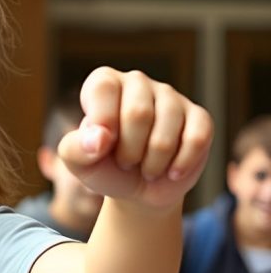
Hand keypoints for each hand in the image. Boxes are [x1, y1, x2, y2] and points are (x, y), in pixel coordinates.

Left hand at [58, 67, 212, 209]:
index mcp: (105, 85)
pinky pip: (196, 138)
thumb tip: (100, 138)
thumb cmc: (105, 168)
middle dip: (128, 151)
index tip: (100, 149)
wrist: (137, 189)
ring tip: (146, 169)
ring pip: (167, 129)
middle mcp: (138, 83)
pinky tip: (170, 173)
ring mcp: (171, 98)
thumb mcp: (79, 163)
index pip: (103, 89)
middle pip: (138, 113)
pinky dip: (180, 164)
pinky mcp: (198, 118)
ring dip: (153, 162)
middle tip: (125, 163)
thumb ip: (74, 149)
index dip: (103, 122)